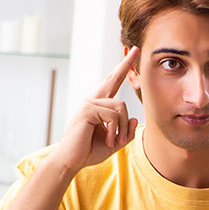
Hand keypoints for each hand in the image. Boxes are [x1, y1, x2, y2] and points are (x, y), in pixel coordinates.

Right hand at [52, 47, 139, 173]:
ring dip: (122, 127)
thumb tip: (135, 119)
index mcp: (99, 105)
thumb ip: (126, 133)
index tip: (133, 53)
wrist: (71, 161)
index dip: (122, 68)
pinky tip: (108, 139)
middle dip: (125, 64)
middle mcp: (93, 100)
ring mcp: (89, 103)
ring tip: (114, 141)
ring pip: (121, 107)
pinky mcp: (87, 110)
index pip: (112, 83)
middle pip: (113, 79)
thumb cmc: (89, 151)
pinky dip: (114, 130)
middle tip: (136, 49)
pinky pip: (113, 115)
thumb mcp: (114, 142)